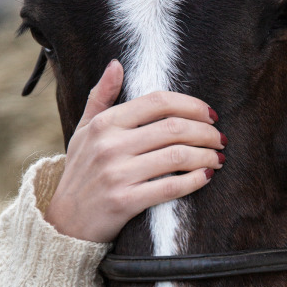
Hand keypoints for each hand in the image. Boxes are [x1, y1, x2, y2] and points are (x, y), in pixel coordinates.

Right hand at [44, 60, 225, 241]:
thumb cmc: (80, 172)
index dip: (192, 105)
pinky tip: (206, 176)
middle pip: (174, 128)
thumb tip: (116, 64)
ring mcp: (117, 173)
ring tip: (218, 158)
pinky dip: (195, 180)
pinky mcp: (125, 201)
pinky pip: (171, 187)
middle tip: (221, 139)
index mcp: (105, 123)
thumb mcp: (83, 130)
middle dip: (206, 132)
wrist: (66, 222)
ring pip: (178, 156)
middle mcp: (110, 145)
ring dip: (207, 156)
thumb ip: (100, 96)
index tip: (211, 115)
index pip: (158, 102)